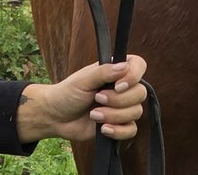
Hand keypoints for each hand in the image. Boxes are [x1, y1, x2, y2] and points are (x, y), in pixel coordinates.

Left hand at [16, 55, 147, 143]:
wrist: (56, 117)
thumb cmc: (68, 93)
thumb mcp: (83, 80)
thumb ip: (104, 72)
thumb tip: (124, 66)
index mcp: (116, 71)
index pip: (139, 66)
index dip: (133, 76)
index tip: (118, 85)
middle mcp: (123, 88)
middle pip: (140, 93)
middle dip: (118, 100)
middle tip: (97, 99)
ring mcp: (122, 107)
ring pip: (136, 112)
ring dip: (114, 116)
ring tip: (93, 114)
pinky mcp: (119, 125)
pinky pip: (131, 130)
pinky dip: (118, 131)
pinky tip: (103, 129)